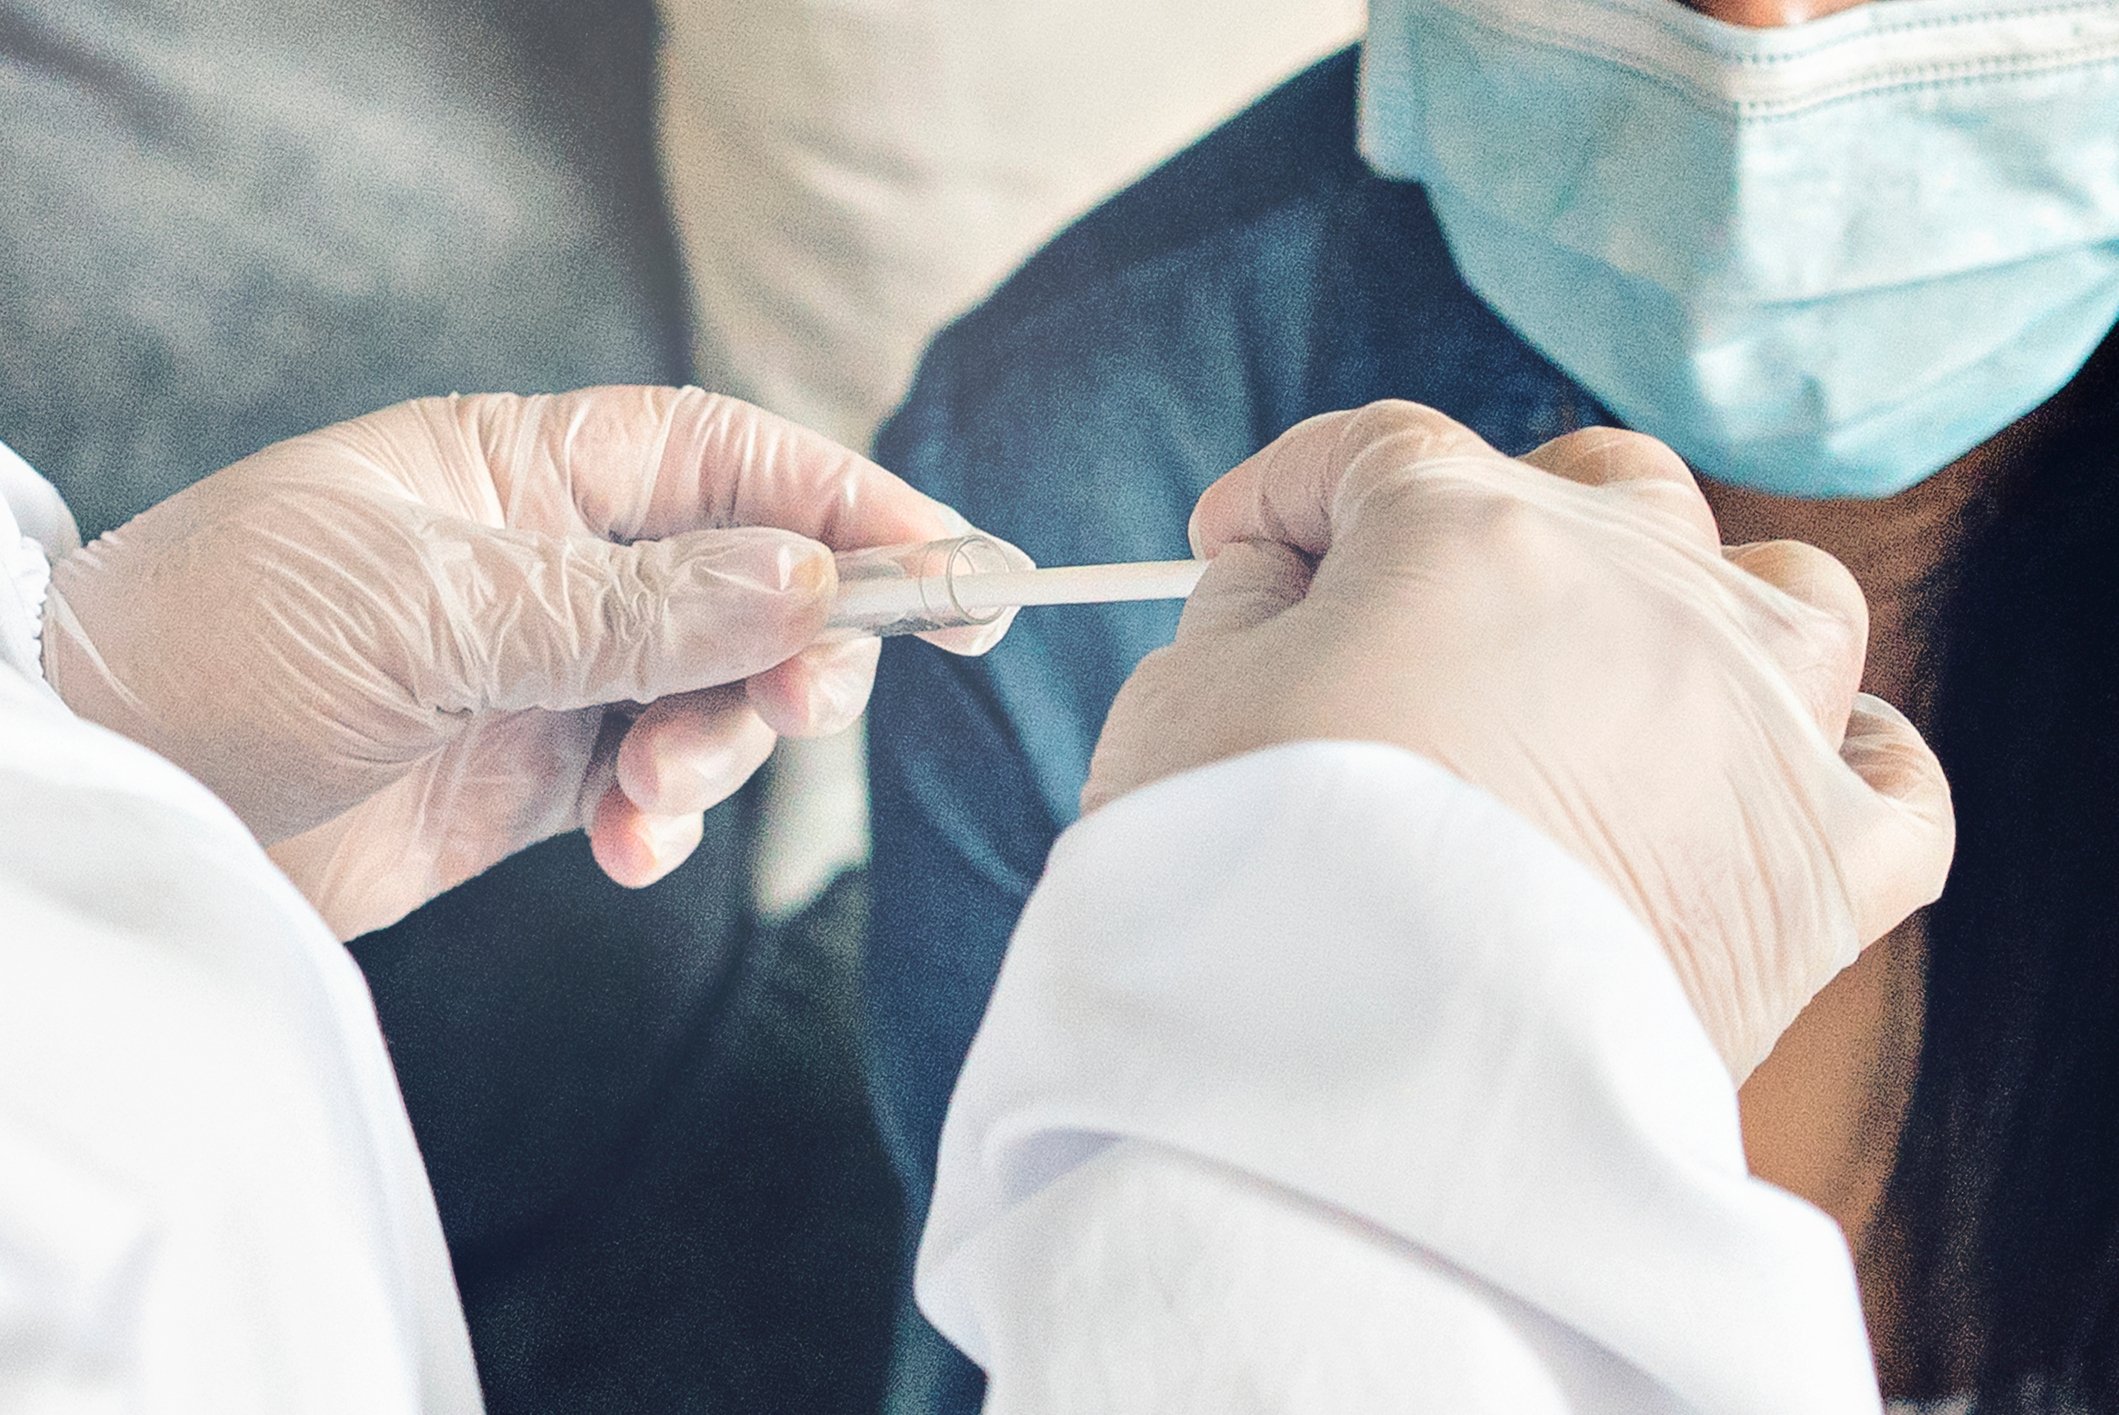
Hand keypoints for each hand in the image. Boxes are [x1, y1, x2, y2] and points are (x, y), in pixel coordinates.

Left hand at [43, 387, 1009, 939]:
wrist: (111, 798)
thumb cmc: (221, 645)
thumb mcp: (432, 610)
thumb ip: (631, 607)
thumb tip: (810, 583)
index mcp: (524, 469)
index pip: (725, 458)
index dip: (846, 499)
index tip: (947, 564)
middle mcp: (554, 562)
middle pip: (751, 583)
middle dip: (797, 646)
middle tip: (803, 706)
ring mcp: (550, 672)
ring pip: (717, 694)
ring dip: (722, 749)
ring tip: (654, 797)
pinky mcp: (533, 778)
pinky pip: (655, 788)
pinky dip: (668, 822)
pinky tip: (629, 852)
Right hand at [1084, 402, 1952, 1077]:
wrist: (1362, 1095)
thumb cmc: (1248, 883)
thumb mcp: (1180, 705)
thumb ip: (1238, 606)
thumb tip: (1284, 577)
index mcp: (1468, 531)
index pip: (1379, 452)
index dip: (1290, 490)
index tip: (1239, 546)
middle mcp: (1642, 587)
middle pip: (1595, 484)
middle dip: (1500, 518)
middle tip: (1413, 613)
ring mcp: (1759, 720)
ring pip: (1782, 591)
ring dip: (1703, 608)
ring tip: (1623, 674)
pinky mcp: (1825, 871)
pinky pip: (1890, 782)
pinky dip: (1846, 764)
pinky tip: (1783, 773)